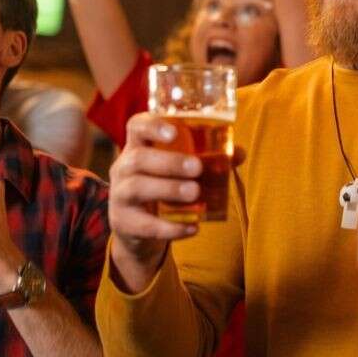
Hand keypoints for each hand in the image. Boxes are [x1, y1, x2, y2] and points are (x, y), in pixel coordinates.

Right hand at [107, 114, 204, 287]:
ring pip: (136, 188)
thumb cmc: (163, 187)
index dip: (152, 125)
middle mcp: (123, 168)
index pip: (136, 127)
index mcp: (138, 147)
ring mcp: (119, 196)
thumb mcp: (178, 171)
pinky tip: (193, 227)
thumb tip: (238, 152)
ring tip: (195, 193)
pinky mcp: (124, 223)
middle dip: (169, 162)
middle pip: (137, 158)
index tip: (174, 131)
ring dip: (168, 189)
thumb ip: (207, 159)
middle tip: (196, 168)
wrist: (138, 231)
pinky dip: (170, 227)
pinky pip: (145, 225)